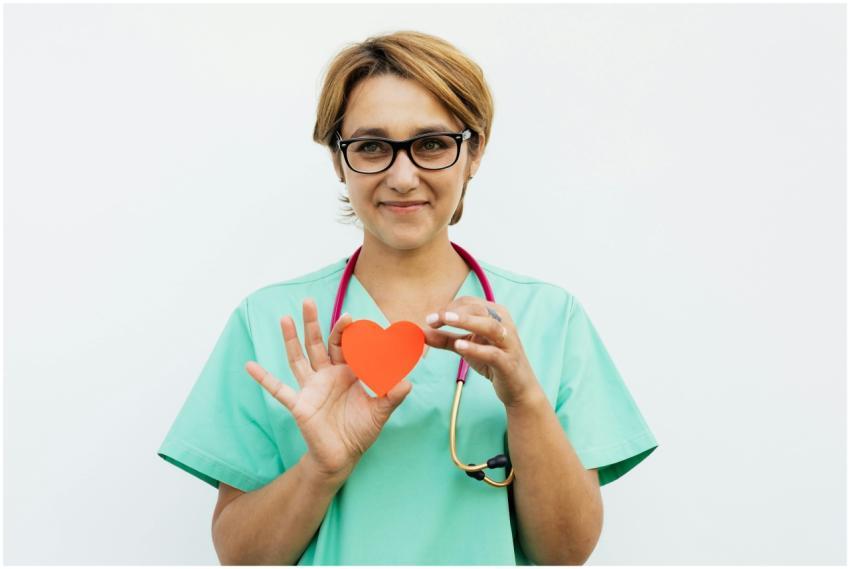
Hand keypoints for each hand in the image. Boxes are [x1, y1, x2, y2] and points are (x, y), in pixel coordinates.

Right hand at [245, 298, 412, 480]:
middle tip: (309, 301)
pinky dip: (264, 378)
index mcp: (348, 372)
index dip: (347, 332)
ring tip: (284, 318)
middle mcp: (328, 375)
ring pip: (299, 358)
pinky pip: (279, 390)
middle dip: (314, 323)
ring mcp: (311, 388)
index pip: (346, 345)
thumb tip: (408, 382)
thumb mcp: (381, 412)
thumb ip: (393, 395)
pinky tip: (250, 366)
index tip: (349, 317)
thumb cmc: (361, 430)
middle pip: (319, 343)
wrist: (343, 456)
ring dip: (291, 339)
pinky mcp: (299, 404)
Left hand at [421, 297, 541, 407]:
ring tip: (446, 321)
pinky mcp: (508, 362)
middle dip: (453, 312)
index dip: (448, 308)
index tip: (430, 318)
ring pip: (489, 326)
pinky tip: (460, 346)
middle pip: (478, 310)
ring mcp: (508, 343)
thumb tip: (421, 332)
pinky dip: (476, 348)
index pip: (469, 303)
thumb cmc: (493, 362)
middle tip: (433, 319)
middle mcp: (504, 324)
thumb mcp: (467, 347)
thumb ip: (445, 339)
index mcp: (495, 315)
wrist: (518, 388)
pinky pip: (493, 352)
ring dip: (466, 321)